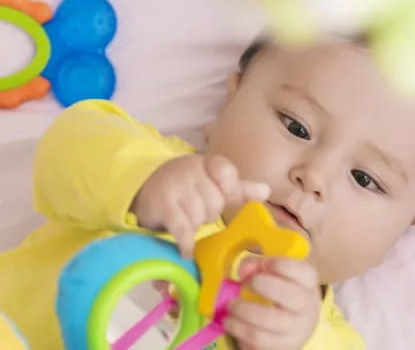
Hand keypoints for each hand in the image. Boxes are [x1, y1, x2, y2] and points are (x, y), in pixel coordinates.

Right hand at [131, 154, 269, 256]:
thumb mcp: (213, 183)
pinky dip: (186, 242)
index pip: (226, 172)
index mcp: (207, 163)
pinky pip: (182, 227)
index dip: (229, 188)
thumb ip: (239, 188)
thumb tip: (265, 191)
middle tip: (198, 211)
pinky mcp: (163, 205)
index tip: (224, 196)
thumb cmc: (188, 187)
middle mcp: (190, 170)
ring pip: (200, 216)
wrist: (148, 188)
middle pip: (216, 201)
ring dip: (195, 225)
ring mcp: (175, 186)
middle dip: (210, 212)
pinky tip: (187, 250)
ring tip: (187, 220)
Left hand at [224, 257, 320, 349]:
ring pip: (268, 324)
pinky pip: (258, 345)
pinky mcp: (283, 349)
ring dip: (241, 314)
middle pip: (288, 295)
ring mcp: (296, 332)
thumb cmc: (283, 289)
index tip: (260, 264)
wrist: (299, 322)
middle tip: (242, 283)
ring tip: (230, 307)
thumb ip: (257, 264)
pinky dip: (240, 334)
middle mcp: (307, 308)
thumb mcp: (275, 272)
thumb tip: (242, 270)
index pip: (301, 271)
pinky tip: (234, 324)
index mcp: (308, 284)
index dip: (276, 264)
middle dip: (259, 285)